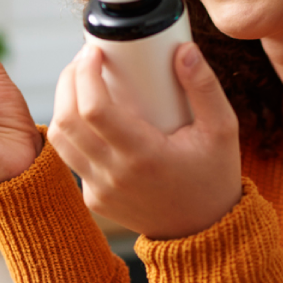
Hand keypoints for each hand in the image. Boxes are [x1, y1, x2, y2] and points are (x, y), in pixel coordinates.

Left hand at [48, 43, 242, 238]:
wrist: (204, 233)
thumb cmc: (214, 177)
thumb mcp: (222, 130)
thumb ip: (204, 87)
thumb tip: (184, 49)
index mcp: (144, 156)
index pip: (94, 109)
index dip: (85, 73)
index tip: (94, 51)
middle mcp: (114, 176)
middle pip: (67, 120)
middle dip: (69, 81)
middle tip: (85, 60)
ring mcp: (99, 190)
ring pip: (60, 139)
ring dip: (63, 104)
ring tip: (82, 82)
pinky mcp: (93, 198)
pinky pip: (71, 158)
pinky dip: (74, 131)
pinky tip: (91, 115)